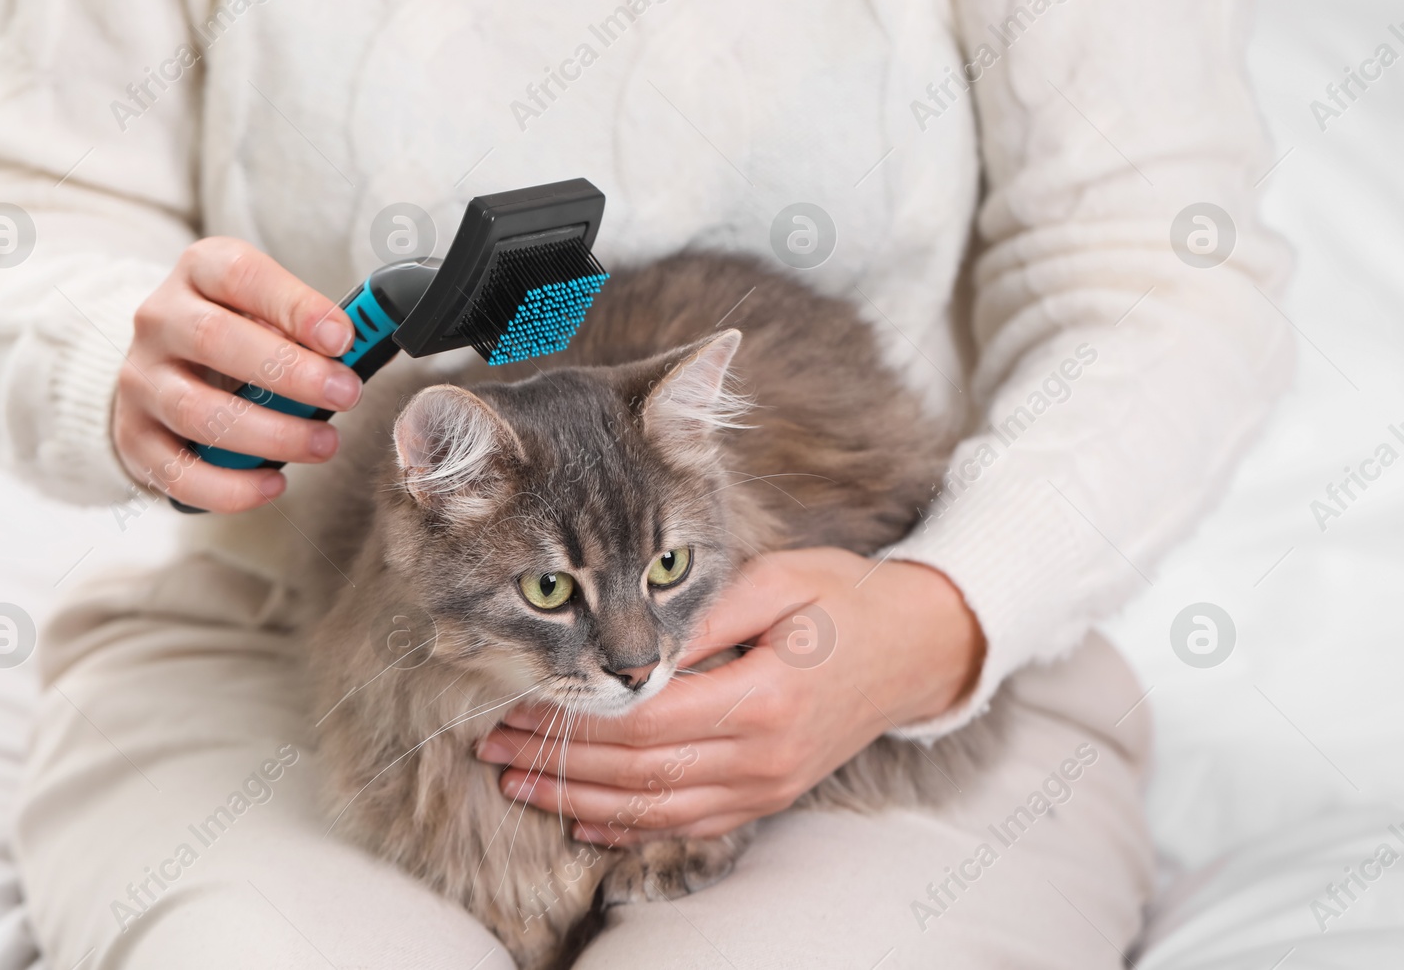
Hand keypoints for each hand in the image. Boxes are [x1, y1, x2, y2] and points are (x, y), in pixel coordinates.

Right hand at [113, 237, 361, 512]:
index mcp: (197, 274)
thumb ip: (303, 324)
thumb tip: (358, 349)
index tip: (342, 337)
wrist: (159, 370)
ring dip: (271, 433)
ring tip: (324, 444)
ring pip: (198, 410)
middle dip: (291, 372)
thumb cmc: (232, 336)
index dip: (294, 305)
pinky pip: (179, 471)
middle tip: (344, 394)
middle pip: (216, 339)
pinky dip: (230, 485)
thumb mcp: (263, 309)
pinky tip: (274, 483)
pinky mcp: (134, 438)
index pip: (239, 275)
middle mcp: (159, 321)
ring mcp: (140, 381)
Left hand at [476, 551, 984, 844]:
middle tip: (493, 747)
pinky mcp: (768, 797)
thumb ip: (703, 615)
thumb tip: (627, 644)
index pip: (645, 721)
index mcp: (764, 696)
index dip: (574, 717)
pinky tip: (585, 823)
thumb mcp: (778, 582)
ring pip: (655, 810)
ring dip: (579, 802)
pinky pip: (688, 824)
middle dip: (557, 762)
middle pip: (638, 772)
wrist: (916, 648)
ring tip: (518, 784)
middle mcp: (764, 756)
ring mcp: (768, 786)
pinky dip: (631, 828)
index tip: (518, 702)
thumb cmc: (844, 600)